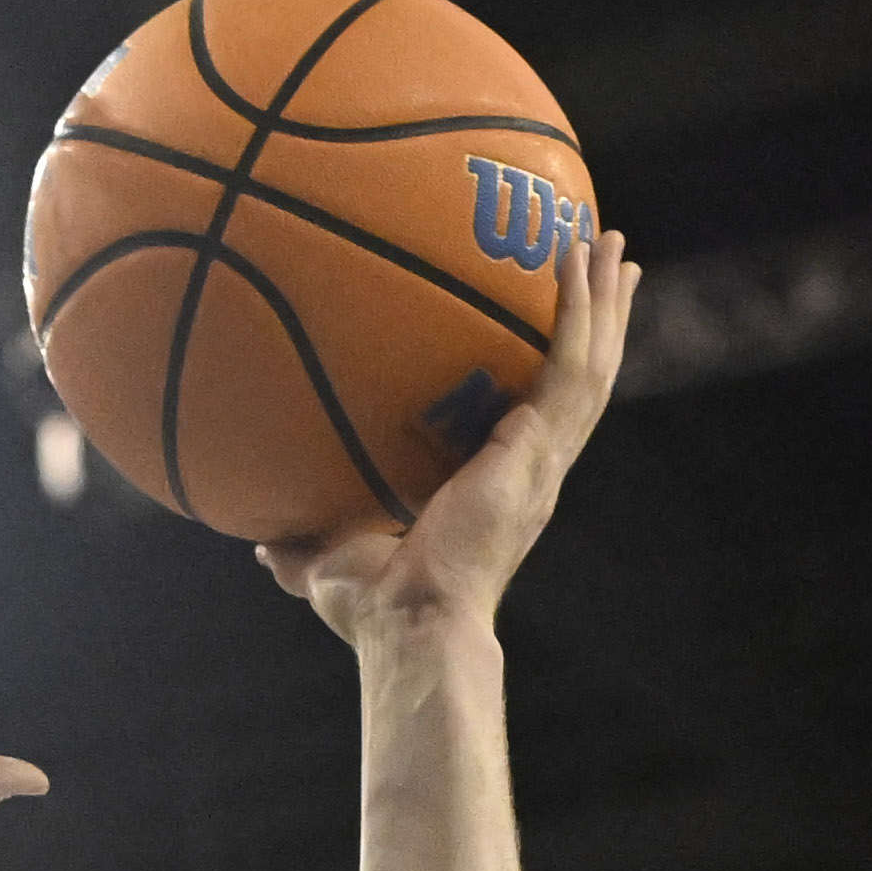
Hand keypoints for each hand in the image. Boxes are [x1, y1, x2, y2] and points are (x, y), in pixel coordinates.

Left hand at [264, 231, 636, 646]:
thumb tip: (258, 541)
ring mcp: (542, 461)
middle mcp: (533, 470)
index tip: (556, 326)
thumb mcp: (329, 561)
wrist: (412, 625)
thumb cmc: (376, 609)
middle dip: (601, 319)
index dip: (552, 371)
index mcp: (500, 486)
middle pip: (583, 379)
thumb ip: (300, 542)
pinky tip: (573, 257)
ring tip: (614, 245)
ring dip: (605, 303)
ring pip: (592, 367)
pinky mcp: (538, 451)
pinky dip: (577, 312)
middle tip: (609, 261)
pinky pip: (569, 368)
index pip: (539, 414)